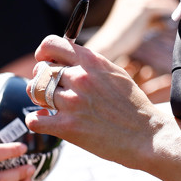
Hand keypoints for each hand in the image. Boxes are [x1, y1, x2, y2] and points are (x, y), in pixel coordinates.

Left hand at [25, 36, 169, 171]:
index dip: (43, 53)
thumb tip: (66, 60)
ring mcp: (73, 102)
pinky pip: (34, 119)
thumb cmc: (133, 106)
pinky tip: (46, 121)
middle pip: (40, 69)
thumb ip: (91, 65)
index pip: (51, 44)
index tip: (46, 62)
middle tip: (51, 90)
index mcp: (92, 62)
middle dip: (42, 79)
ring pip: (35, 92)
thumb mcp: (115, 74)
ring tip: (51, 105)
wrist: (146, 135)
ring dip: (40, 99)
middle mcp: (81, 78)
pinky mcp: (67, 127)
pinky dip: (36, 120)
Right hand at [85, 0, 177, 63]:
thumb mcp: (137, 26)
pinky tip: (176, 18)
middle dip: (172, 1)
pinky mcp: (142, 8)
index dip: (166, 1)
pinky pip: (163, 6)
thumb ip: (149, 21)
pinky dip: (171, 10)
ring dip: (174, 5)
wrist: (110, 44)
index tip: (176, 9)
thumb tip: (162, 23)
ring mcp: (137, 0)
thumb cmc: (122, 40)